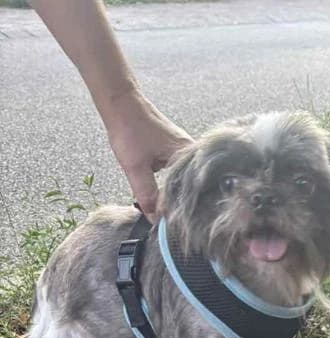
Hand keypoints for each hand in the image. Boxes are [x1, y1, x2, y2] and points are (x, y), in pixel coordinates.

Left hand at [105, 90, 191, 219]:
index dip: (180, 209)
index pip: (191, 191)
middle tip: (168, 221)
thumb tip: (155, 219)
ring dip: (172, 194)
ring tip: (165, 210)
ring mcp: (184, 151)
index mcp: (189, 156)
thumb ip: (147, 195)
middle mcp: (192, 153)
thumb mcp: (136, 167)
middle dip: (177, 204)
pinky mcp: (174, 150)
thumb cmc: (129, 128)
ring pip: (182, 181)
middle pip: (189, 187)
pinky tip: (160, 193)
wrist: (120, 102)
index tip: (171, 225)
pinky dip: (168, 184)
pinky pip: (176, 173)